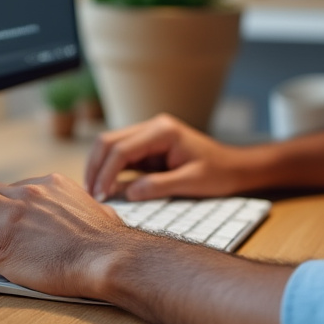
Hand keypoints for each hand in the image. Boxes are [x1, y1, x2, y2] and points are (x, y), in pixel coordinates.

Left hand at [0, 172, 126, 298]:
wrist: (107, 258)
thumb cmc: (108, 243)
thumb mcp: (99, 211)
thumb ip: (85, 209)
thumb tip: (96, 214)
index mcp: (51, 184)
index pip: (11, 187)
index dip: (2, 210)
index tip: (6, 228)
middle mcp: (29, 192)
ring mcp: (12, 212)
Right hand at [85, 113, 250, 201]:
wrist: (234, 166)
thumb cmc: (218, 173)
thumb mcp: (192, 182)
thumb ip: (159, 186)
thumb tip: (126, 193)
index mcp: (163, 131)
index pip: (122, 148)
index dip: (106, 173)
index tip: (100, 197)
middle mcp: (153, 126)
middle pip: (109, 141)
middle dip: (95, 167)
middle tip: (90, 196)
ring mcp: (149, 133)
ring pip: (110, 145)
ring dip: (99, 168)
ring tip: (94, 194)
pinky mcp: (148, 145)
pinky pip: (122, 154)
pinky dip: (110, 169)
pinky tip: (106, 188)